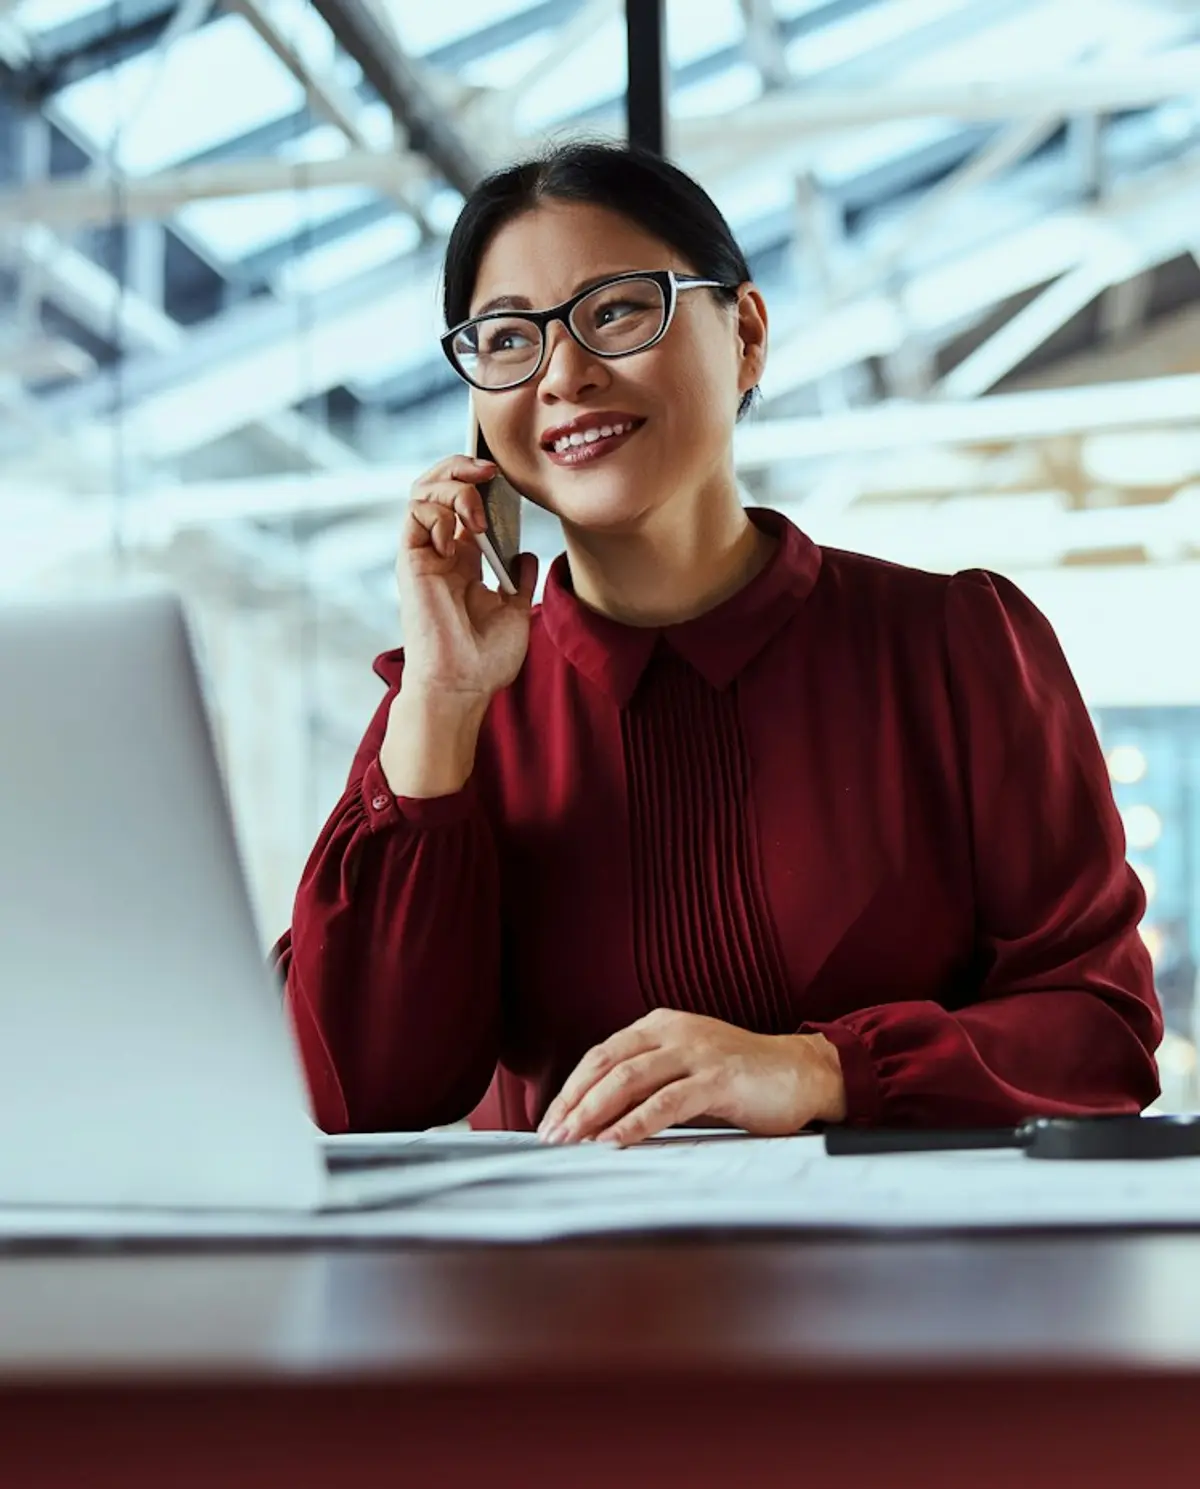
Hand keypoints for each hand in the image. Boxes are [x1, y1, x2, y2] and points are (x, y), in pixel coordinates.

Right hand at [397, 453, 537, 702]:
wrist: (463, 685)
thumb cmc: (484, 660)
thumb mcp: (515, 612)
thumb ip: (519, 581)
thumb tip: (527, 555)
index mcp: (464, 561)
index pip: (463, 503)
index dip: (480, 482)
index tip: (506, 479)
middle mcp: (441, 553)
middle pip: (437, 486)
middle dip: (460, 467)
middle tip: (490, 472)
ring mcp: (424, 555)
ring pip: (422, 491)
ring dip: (454, 487)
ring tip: (478, 511)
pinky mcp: (411, 562)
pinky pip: (415, 514)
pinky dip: (438, 511)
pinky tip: (458, 535)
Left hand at [537, 1009, 846, 1146]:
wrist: (802, 1073)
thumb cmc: (742, 1079)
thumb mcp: (685, 1072)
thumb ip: (648, 1084)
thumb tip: (597, 1118)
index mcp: (660, 1025)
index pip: (601, 1054)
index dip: (571, 1087)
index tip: (550, 1120)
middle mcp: (673, 1031)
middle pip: (607, 1064)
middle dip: (573, 1101)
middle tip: (551, 1135)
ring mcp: (696, 1052)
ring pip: (629, 1080)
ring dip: (594, 1113)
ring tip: (573, 1141)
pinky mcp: (718, 1078)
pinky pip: (666, 1102)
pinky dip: (634, 1123)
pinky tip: (613, 1142)